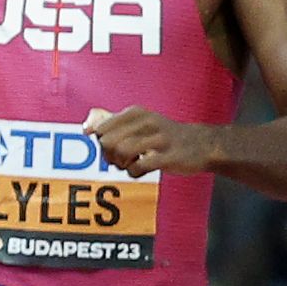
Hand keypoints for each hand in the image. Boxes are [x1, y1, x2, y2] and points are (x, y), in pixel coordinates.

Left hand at [89, 106, 221, 175]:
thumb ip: (111, 122)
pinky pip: (139, 167)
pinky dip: (134, 173)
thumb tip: (85, 128)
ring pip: (121, 152)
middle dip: (108, 156)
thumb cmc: (162, 135)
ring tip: (129, 165)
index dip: (101, 144)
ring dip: (120, 165)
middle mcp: (147, 121)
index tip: (111, 149)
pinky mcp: (169, 156)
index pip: (101, 129)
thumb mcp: (138, 121)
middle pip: (108, 142)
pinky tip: (140, 170)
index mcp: (136, 113)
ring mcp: (159, 138)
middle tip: (119, 161)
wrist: (201, 144)